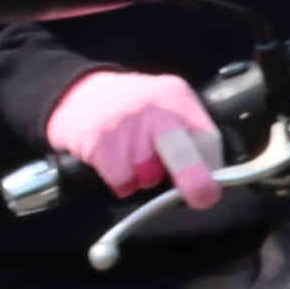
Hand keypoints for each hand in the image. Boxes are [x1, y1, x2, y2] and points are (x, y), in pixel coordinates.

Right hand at [43, 69, 223, 210]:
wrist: (77, 91)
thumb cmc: (131, 108)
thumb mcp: (165, 104)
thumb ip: (188, 134)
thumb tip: (210, 177)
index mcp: (177, 97)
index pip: (208, 139)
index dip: (212, 170)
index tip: (210, 187)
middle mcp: (153, 108)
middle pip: (183, 154)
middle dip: (194, 181)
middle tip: (199, 197)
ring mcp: (125, 124)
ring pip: (148, 175)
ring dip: (143, 178)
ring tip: (132, 159)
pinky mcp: (98, 141)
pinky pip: (121, 180)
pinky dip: (121, 182)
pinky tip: (113, 162)